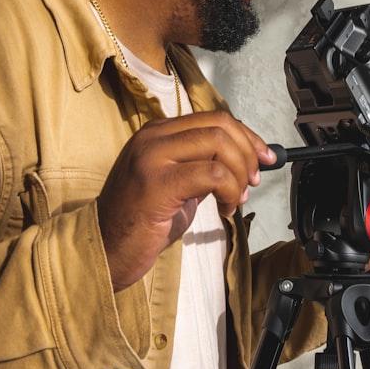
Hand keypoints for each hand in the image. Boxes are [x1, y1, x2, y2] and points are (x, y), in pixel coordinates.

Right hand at [96, 112, 275, 290]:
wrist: (106, 250)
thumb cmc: (140, 222)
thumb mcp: (176, 183)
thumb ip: (204, 165)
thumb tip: (247, 159)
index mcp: (158, 132)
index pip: (215, 118)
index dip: (247, 136)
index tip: (264, 157)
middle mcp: (153, 137)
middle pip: (220, 126)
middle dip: (248, 153)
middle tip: (252, 181)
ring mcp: (152, 157)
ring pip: (219, 145)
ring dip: (239, 175)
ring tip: (235, 199)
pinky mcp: (157, 183)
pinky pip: (213, 174)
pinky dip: (230, 191)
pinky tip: (224, 209)